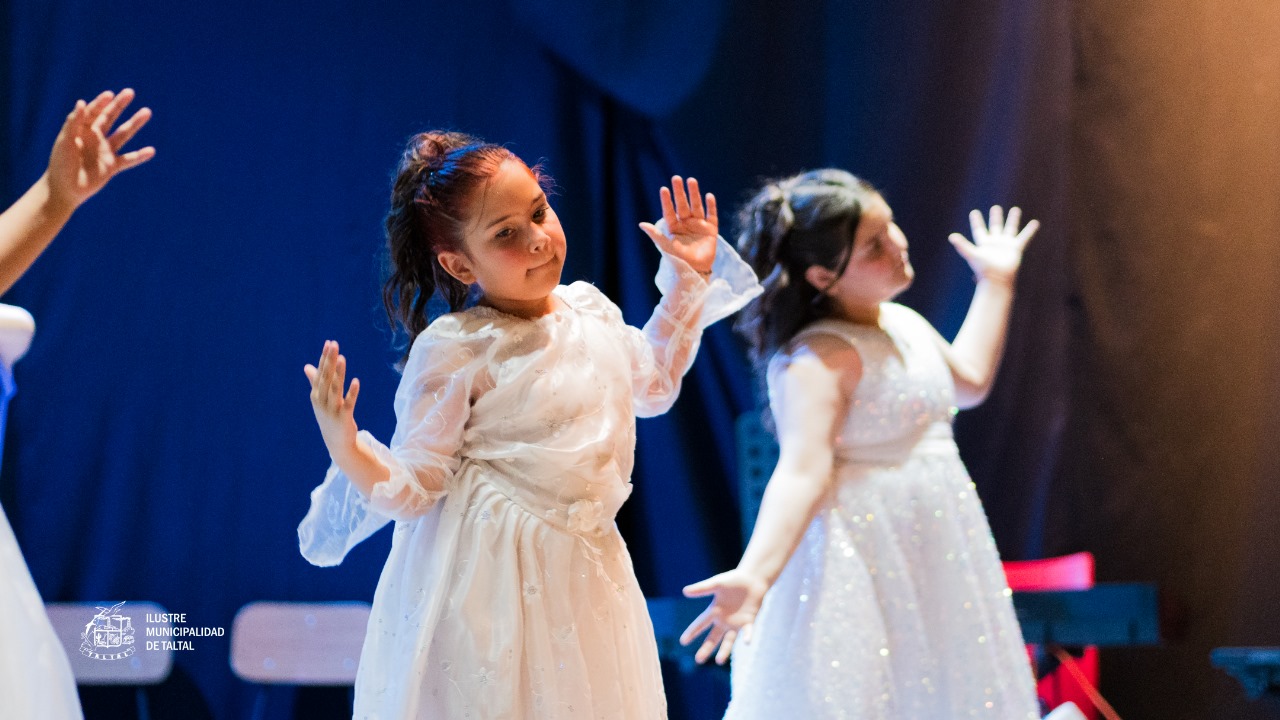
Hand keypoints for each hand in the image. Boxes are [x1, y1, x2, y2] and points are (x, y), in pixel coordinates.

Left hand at [46, 88, 154, 210]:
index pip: (93, 112)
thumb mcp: (65, 141)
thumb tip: (82, 102)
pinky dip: (140, 156)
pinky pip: (128, 160)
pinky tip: (151, 151)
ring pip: (123, 134)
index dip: (101, 102)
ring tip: (147, 112)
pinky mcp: (112, 167)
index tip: (110, 94)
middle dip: (119, 105)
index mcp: (81, 130)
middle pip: (109, 118)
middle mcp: (95, 138)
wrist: (64, 189)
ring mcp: (105, 152)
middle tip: (130, 92)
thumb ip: (74, 122)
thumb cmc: (60, 164)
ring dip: (134, 123)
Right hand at [303, 341, 360, 456]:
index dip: (324, 358)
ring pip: (335, 388)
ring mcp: (332, 410)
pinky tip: (356, 381)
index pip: (320, 373)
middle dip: (329, 361)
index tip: (329, 343)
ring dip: (338, 373)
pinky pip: (348, 403)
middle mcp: (321, 402)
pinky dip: (352, 392)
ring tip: (342, 358)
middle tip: (334, 344)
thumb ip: (315, 382)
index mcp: (316, 395)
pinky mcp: (343, 418)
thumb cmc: (328, 418)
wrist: (337, 443)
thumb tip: (307, 366)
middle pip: (326, 378)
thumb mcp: (320, 400)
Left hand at [639, 175, 716, 274]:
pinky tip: (709, 196)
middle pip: (683, 205)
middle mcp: (686, 223)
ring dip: (694, 194)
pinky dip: (711, 206)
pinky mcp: (711, 230)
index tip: (663, 189)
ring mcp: (699, 225)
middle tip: (676, 178)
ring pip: (696, 206)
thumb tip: (641, 224)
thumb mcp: (666, 247)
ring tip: (691, 181)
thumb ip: (655, 235)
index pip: (669, 211)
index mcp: (674, 227)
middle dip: (680, 192)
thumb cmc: (678, 260)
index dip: (667, 201)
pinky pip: (711, 216)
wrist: (695, 271)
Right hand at [679, 568, 768, 664]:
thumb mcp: (717, 583)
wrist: (753, 579)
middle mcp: (724, 620)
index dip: (692, 632)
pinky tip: (747, 642)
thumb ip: (702, 589)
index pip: (701, 624)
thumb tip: (685, 591)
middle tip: (698, 660)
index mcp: (714, 611)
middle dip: (706, 648)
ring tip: (720, 661)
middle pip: (713, 637)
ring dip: (725, 650)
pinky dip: (747, 636)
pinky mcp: (749, 621)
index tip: (683, 641)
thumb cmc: (733, 580)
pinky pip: (748, 631)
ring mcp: (736, 623)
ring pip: (729, 640)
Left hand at [948, 205, 1038, 285]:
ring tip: (1015, 209)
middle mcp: (995, 243)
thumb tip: (951, 236)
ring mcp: (1006, 245)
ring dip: (1013, 219)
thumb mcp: (972, 255)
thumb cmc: (984, 269)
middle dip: (995, 218)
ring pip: (1010, 229)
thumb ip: (962, 245)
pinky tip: (1035, 223)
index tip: (974, 212)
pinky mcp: (1016, 249)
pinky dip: (1030, 230)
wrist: (998, 279)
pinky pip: (1024, 237)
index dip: (976, 221)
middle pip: (995, 227)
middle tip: (995, 208)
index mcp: (983, 243)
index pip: (979, 229)